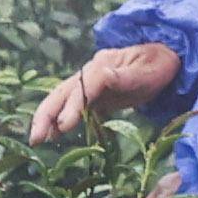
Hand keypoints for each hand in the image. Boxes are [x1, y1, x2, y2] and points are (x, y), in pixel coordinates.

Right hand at [28, 44, 182, 144]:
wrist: (161, 58)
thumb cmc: (158, 67)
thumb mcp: (147, 72)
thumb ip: (125, 77)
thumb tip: (104, 76)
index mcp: (105, 64)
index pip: (85, 84)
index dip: (73, 104)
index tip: (64, 125)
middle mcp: (91, 70)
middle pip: (63, 90)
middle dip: (47, 113)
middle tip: (35, 138)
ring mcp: (89, 80)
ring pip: (62, 97)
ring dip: (47, 117)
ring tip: (36, 139)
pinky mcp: (92, 92)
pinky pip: (71, 105)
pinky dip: (59, 119)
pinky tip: (52, 135)